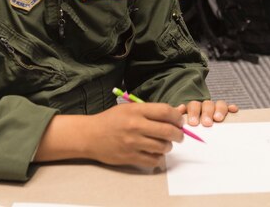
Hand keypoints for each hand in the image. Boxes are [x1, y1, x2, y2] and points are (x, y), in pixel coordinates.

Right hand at [35, 103, 183, 168]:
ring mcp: (132, 143)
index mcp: (136, 111)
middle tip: (179, 136)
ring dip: (168, 146)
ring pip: (162, 147)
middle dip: (178, 134)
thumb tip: (179, 110)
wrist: (90, 135)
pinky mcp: (129, 157)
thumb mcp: (131, 109)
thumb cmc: (112, 120)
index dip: (177, 117)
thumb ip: (154, 111)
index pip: (165, 111)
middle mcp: (135, 126)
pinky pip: (152, 160)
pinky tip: (155, 154)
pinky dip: (158, 158)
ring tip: (165, 144)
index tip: (180, 121)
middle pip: (167, 131)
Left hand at [177, 100, 238, 126]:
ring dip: (219, 110)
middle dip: (207, 113)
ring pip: (219, 104)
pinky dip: (231, 108)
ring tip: (218, 119)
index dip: (194, 113)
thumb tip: (180, 108)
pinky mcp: (226, 112)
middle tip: (206, 123)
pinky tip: (233, 110)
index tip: (194, 123)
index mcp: (194, 108)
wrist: (198, 128)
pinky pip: (229, 107)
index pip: (194, 106)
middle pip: (207, 104)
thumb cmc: (190, 126)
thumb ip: (178, 115)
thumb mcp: (181, 121)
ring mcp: (216, 108)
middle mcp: (206, 106)